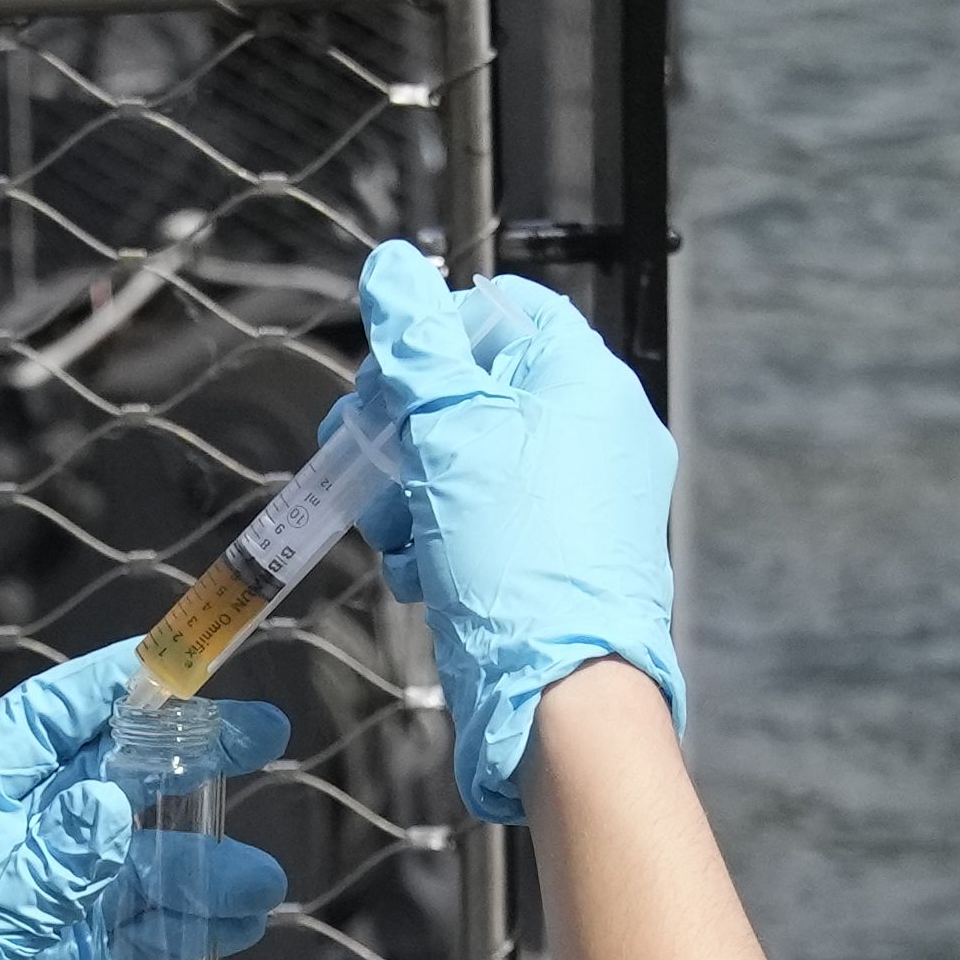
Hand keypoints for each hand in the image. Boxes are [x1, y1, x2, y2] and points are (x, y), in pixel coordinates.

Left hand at [0, 645, 286, 959]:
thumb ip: (42, 875)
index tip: (178, 664)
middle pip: (98, 787)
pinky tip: (239, 922)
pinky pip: (137, 938)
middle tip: (262, 736)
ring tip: (262, 881)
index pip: (31, 731)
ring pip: (132, 869)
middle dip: (177, 762)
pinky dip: (189, 926)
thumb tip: (111, 802)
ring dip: (198, 864)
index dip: (103, 690)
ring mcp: (33, 927)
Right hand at [339, 240, 682, 824]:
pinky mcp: (563, 558)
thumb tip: (392, 267)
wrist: (559, 692)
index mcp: (587, 382)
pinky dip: (445, 536)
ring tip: (391, 532)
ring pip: (475, 461)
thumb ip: (415, 344)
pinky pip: (492, 520)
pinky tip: (420, 571)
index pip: (507, 311)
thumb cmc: (515, 558)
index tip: (384, 379)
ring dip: (414, 489)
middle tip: (360, 454)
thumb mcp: (448, 428)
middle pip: (480, 388)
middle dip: (406, 423)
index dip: (433, 335)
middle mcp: (599, 433)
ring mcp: (585, 500)